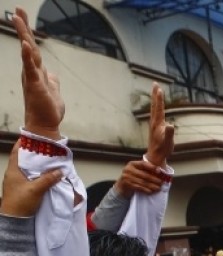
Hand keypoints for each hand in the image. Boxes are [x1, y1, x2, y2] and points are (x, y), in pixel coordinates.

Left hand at [0, 144, 61, 216]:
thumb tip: (60, 171)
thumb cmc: (20, 203)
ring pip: (27, 168)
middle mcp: (13, 174)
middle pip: (23, 159)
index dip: (23, 143)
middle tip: (45, 148)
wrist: (14, 220)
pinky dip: (37, 173)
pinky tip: (45, 174)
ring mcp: (17, 181)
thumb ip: (48, 179)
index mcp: (13, 170)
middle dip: (33, 153)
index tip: (33, 137)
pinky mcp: (21, 188)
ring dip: (36, 164)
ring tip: (48, 160)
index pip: (17, 152)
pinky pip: (30, 176)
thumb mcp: (36, 190)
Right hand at [14, 8, 63, 138]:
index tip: (22, 17)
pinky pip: (31, 69)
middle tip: (18, 10)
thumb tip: (52, 74)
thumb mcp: (52, 91)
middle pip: (28, 45)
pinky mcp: (35, 86)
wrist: (44, 125)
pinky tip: (26, 45)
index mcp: (35, 71)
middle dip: (23, 28)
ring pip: (29, 53)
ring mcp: (32, 78)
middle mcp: (31, 72)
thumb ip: (51, 81)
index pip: (32, 49)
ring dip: (24, 36)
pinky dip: (28, 57)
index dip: (28, 33)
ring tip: (18, 19)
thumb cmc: (47, 110)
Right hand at [112, 160, 163, 198]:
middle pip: (144, 175)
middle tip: (161, 182)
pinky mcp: (127, 184)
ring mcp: (127, 177)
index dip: (152, 167)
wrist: (122, 185)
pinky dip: (146, 190)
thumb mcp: (137, 170)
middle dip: (154, 179)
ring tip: (158, 188)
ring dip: (152, 186)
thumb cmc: (133, 177)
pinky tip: (151, 191)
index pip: (143, 164)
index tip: (159, 171)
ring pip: (142, 182)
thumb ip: (145, 169)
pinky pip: (139, 187)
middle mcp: (129, 169)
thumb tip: (159, 171)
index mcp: (132, 164)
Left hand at [144, 82, 173, 167]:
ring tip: (156, 91)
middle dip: (155, 94)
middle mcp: (154, 122)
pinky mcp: (155, 127)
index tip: (159, 89)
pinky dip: (156, 106)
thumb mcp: (168, 142)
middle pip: (154, 105)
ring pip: (154, 108)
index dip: (159, 99)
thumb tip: (171, 125)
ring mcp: (154, 124)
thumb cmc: (163, 150)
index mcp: (158, 124)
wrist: (155, 156)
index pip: (159, 108)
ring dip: (155, 99)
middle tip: (155, 84)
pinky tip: (157, 107)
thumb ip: (169, 133)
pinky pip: (156, 113)